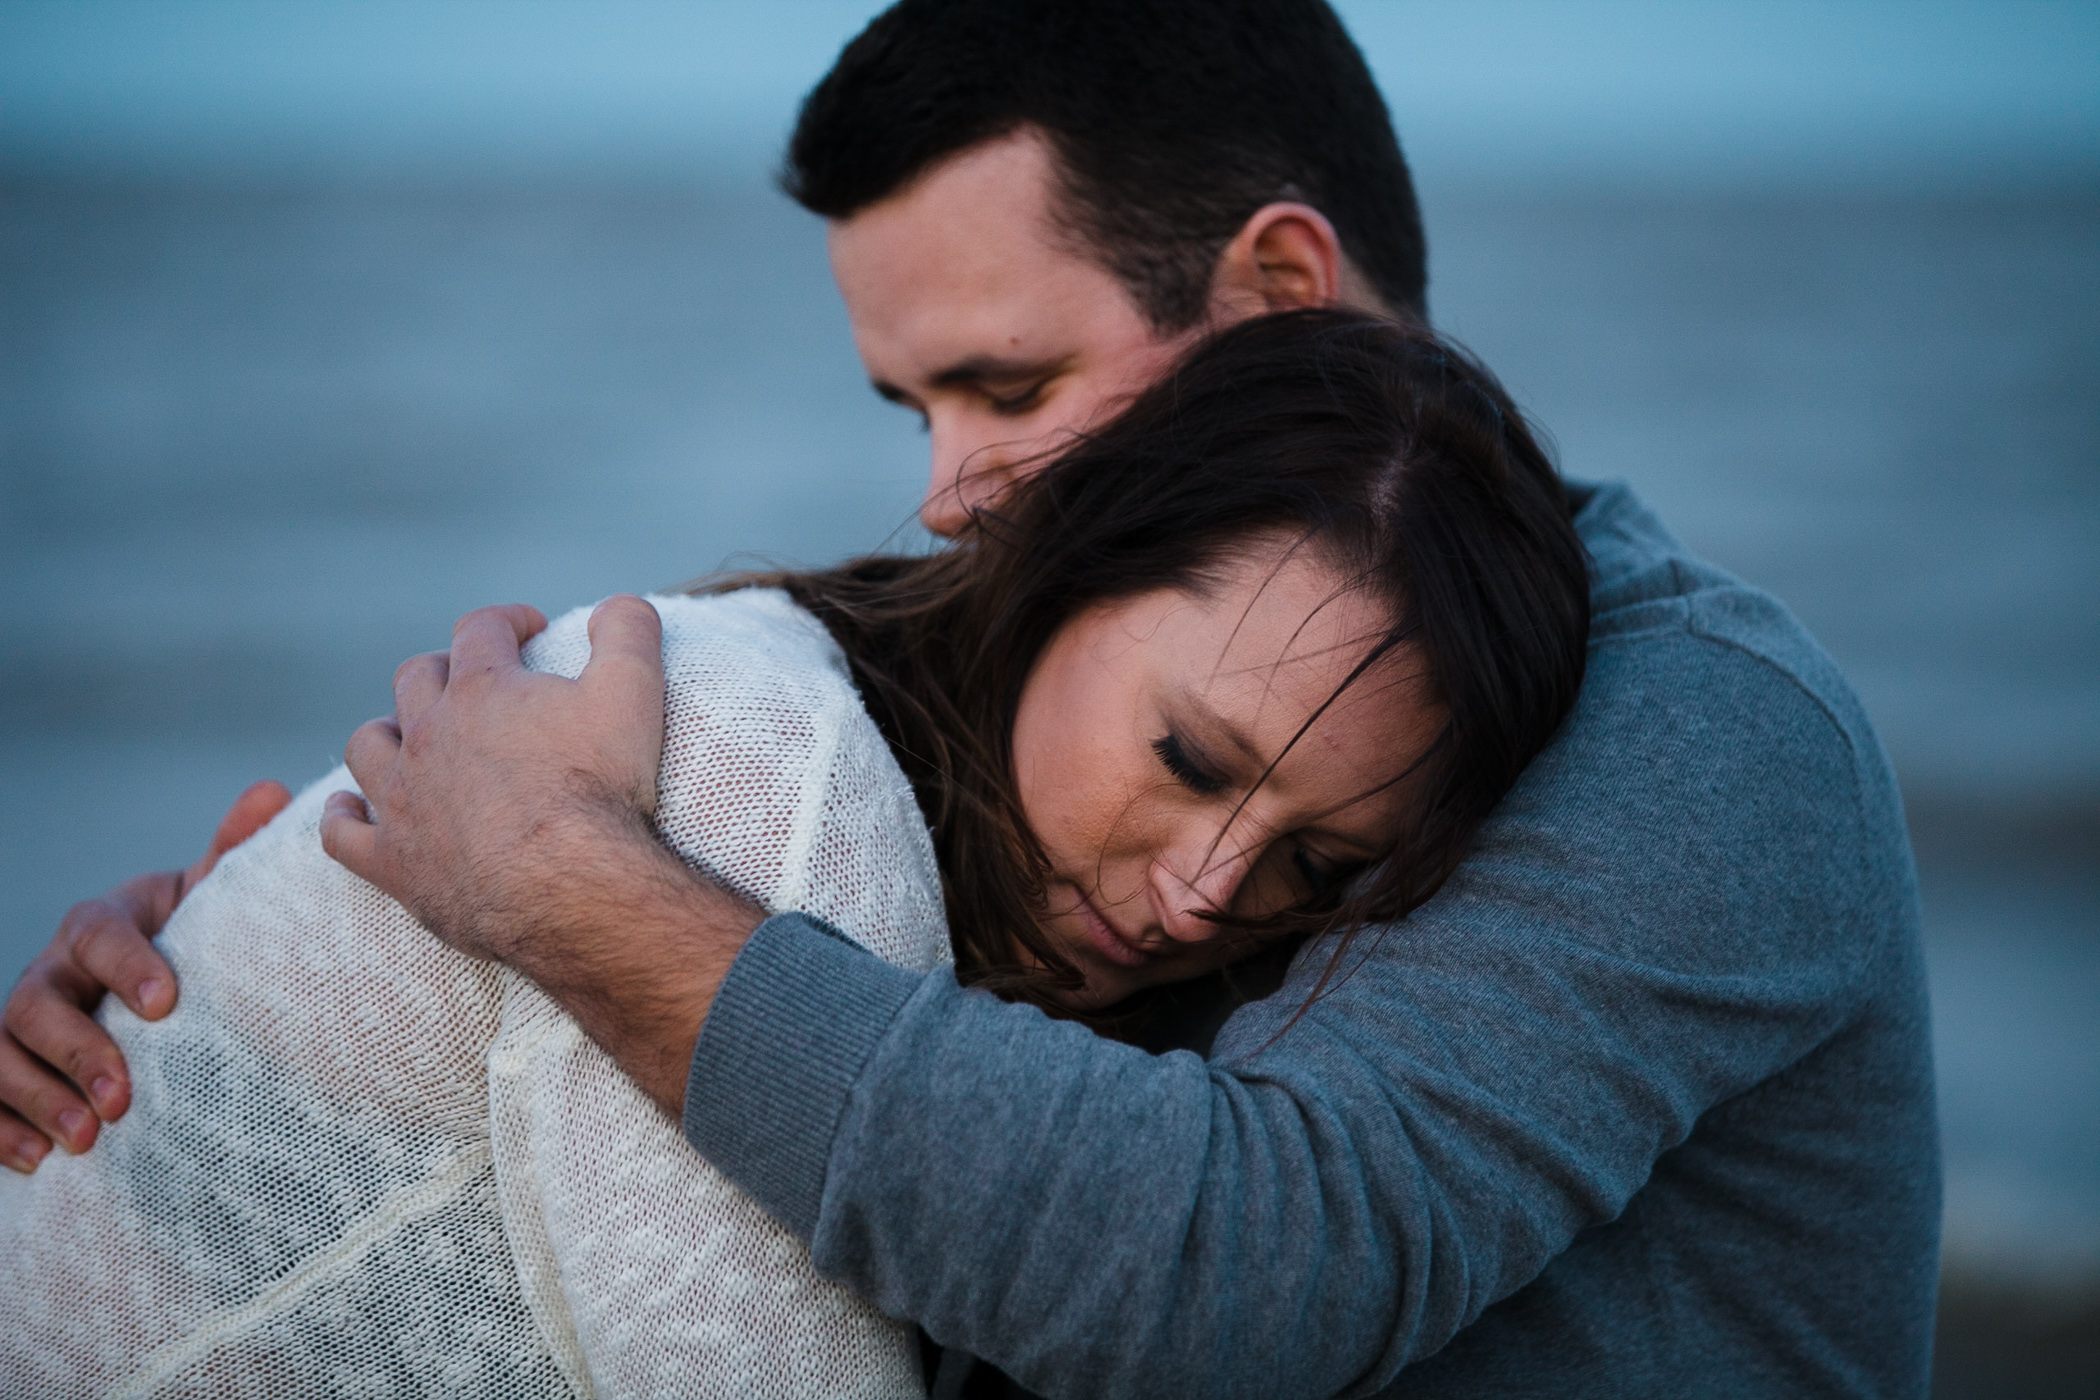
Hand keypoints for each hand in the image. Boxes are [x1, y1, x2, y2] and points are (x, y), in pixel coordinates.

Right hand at [0, 780, 290, 1171]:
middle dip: (78, 1049)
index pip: (99, 932)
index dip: (127, 964)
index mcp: (102, 925)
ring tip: (84, 1140)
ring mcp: (20, 1021)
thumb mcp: (205, 902)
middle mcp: (51, 969)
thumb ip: (232, 854)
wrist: (142, 986)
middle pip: (37, 1001)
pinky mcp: (5, 1068)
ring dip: (37, 1096)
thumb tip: (273, 789)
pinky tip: (33, 1161)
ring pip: (2, 1050)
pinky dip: (0, 1128)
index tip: (166, 1004)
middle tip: (122, 1097)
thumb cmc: (181, 942)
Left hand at [321, 596, 763, 1114]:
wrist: (569, 888)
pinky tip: (348, 810)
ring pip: (369, 745)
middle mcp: (429, 734)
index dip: (508, 620)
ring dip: (387, 733)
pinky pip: (343, 835)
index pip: (481, 629)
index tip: (531, 631)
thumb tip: (620, 602)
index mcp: (482, 689)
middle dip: (446, 670)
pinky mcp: (393, 862)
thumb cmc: (601, 789)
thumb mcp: (635, 692)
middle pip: (416, 679)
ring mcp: (403, 799)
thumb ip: (628, 631)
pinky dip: (343, 818)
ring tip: (410, 737)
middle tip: (478, 684)